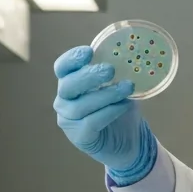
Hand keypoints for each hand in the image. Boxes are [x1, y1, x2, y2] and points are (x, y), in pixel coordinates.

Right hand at [53, 46, 156, 183]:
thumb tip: (128, 54)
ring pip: (81, 106)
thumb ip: (116, 72)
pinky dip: (109, 112)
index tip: (90, 52)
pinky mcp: (80, 137)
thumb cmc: (119, 107)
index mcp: (70, 82)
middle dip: (89, 76)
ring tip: (127, 88)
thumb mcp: (118, 85)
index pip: (62, 68)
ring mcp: (68, 120)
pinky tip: (124, 105)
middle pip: (68, 86)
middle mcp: (64, 101)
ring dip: (106, 95)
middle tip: (110, 70)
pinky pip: (91, 123)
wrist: (130, 140)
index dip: (72, 59)